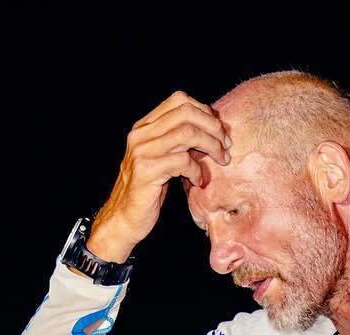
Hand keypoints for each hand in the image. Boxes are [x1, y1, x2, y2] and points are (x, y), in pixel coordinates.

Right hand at [87, 91, 231, 262]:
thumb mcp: (161, 159)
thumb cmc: (148, 190)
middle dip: (213, 126)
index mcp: (144, 126)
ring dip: (211, 146)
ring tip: (220, 160)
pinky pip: (182, 161)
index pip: (179, 100)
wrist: (123, 219)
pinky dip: (197, 171)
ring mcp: (142, 151)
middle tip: (226, 145)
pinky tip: (198, 182)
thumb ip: (177, 141)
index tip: (219, 130)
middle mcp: (141, 134)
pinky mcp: (146, 171)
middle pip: (186, 112)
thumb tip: (212, 128)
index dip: (205, 111)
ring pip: (187, 133)